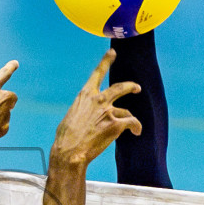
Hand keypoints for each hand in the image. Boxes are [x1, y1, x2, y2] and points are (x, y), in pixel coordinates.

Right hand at [50, 48, 141, 167]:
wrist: (69, 152)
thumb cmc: (66, 138)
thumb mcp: (71, 117)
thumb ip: (83, 111)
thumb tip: (89, 116)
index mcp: (85, 96)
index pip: (97, 74)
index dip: (106, 62)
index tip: (112, 52)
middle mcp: (98, 100)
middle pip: (120, 87)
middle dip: (130, 86)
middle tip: (136, 87)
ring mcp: (108, 111)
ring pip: (126, 111)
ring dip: (129, 118)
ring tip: (133, 128)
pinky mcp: (116, 124)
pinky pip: (132, 122)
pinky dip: (136, 127)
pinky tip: (136, 132)